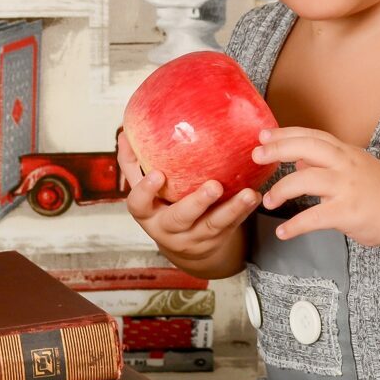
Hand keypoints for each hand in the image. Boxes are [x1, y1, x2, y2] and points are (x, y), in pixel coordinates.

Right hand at [116, 129, 259, 265]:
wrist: (185, 248)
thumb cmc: (161, 207)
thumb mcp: (145, 192)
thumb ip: (134, 163)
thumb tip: (124, 131)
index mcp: (148, 214)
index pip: (139, 205)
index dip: (146, 191)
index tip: (157, 174)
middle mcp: (169, 230)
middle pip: (180, 218)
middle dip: (197, 203)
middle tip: (214, 186)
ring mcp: (194, 238)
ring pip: (213, 225)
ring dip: (232, 209)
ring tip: (248, 194)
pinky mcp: (216, 240)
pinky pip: (232, 226)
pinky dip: (245, 211)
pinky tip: (255, 196)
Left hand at [255, 127, 379, 249]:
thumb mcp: (354, 167)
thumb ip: (326, 162)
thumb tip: (298, 158)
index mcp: (346, 152)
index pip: (311, 136)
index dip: (285, 134)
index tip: (263, 135)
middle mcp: (345, 164)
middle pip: (307, 148)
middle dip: (278, 149)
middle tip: (257, 156)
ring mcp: (347, 187)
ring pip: (305, 180)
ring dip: (281, 190)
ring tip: (268, 201)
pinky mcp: (348, 212)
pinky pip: (314, 217)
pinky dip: (295, 226)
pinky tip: (283, 233)